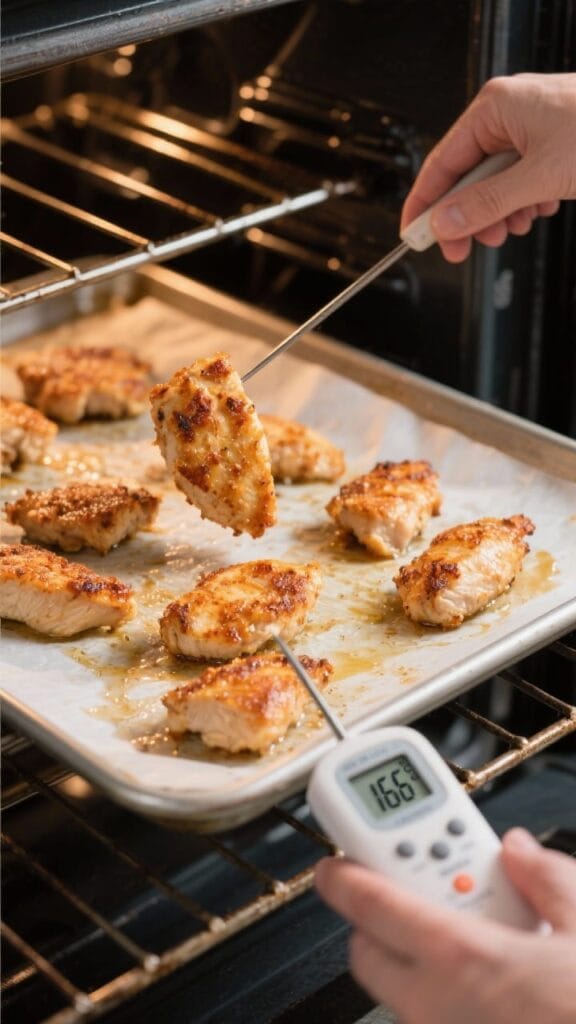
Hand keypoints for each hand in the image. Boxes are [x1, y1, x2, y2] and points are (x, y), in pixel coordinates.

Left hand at [314, 828, 575, 1023]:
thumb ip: (548, 880)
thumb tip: (523, 854)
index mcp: (461, 956)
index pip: (369, 903)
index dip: (342, 875)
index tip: (333, 859)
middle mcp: (439, 1006)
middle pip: (368, 950)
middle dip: (377, 916)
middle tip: (414, 889)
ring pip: (399, 991)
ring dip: (413, 960)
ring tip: (469, 936)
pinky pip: (432, 1017)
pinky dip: (445, 994)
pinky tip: (493, 985)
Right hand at [400, 73, 575, 261]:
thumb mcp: (539, 177)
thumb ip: (487, 203)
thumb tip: (446, 222)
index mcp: (495, 108)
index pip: (442, 163)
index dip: (425, 204)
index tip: (413, 236)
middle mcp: (509, 115)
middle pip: (467, 177)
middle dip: (470, 215)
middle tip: (466, 247)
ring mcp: (531, 129)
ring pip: (495, 183)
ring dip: (501, 212)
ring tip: (516, 225)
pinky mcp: (551, 145)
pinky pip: (521, 181)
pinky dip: (526, 202)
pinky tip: (541, 207)